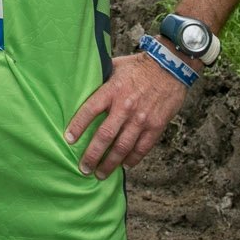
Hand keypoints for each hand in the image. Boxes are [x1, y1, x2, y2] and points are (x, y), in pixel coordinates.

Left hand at [63, 50, 192, 177]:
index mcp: (112, 90)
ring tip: (100, 174)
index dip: (77, 126)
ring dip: (110, 163)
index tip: (68, 139)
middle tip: (83, 167)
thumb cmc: (139, 66)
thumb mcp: (116, 66)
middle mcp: (125, 106)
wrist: (170, 66)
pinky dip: (133, 159)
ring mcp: (141, 118)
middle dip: (92, 155)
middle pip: (104, 136)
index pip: (89, 110)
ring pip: (122, 147)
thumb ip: (101, 78)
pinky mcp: (156, 126)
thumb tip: (82, 85)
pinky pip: (142, 147)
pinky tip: (124, 166)